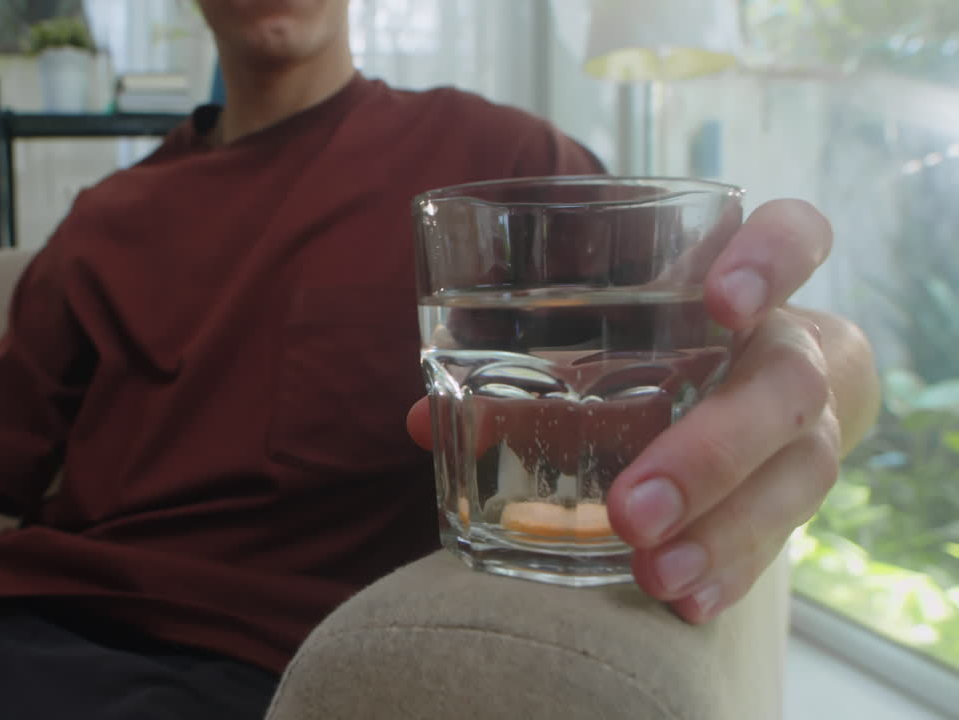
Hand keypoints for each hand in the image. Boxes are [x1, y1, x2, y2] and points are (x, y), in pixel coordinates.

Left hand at [407, 199, 846, 621]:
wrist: (765, 384)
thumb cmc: (660, 347)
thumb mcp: (607, 337)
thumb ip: (523, 366)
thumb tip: (418, 418)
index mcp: (745, 286)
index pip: (795, 236)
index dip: (771, 259)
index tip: (720, 302)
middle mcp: (790, 349)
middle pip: (787, 386)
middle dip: (712, 452)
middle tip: (633, 510)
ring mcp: (811, 424)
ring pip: (799, 472)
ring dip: (723, 531)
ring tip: (655, 575)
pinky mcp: (798, 489)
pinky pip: (783, 533)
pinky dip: (732, 570)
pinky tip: (686, 603)